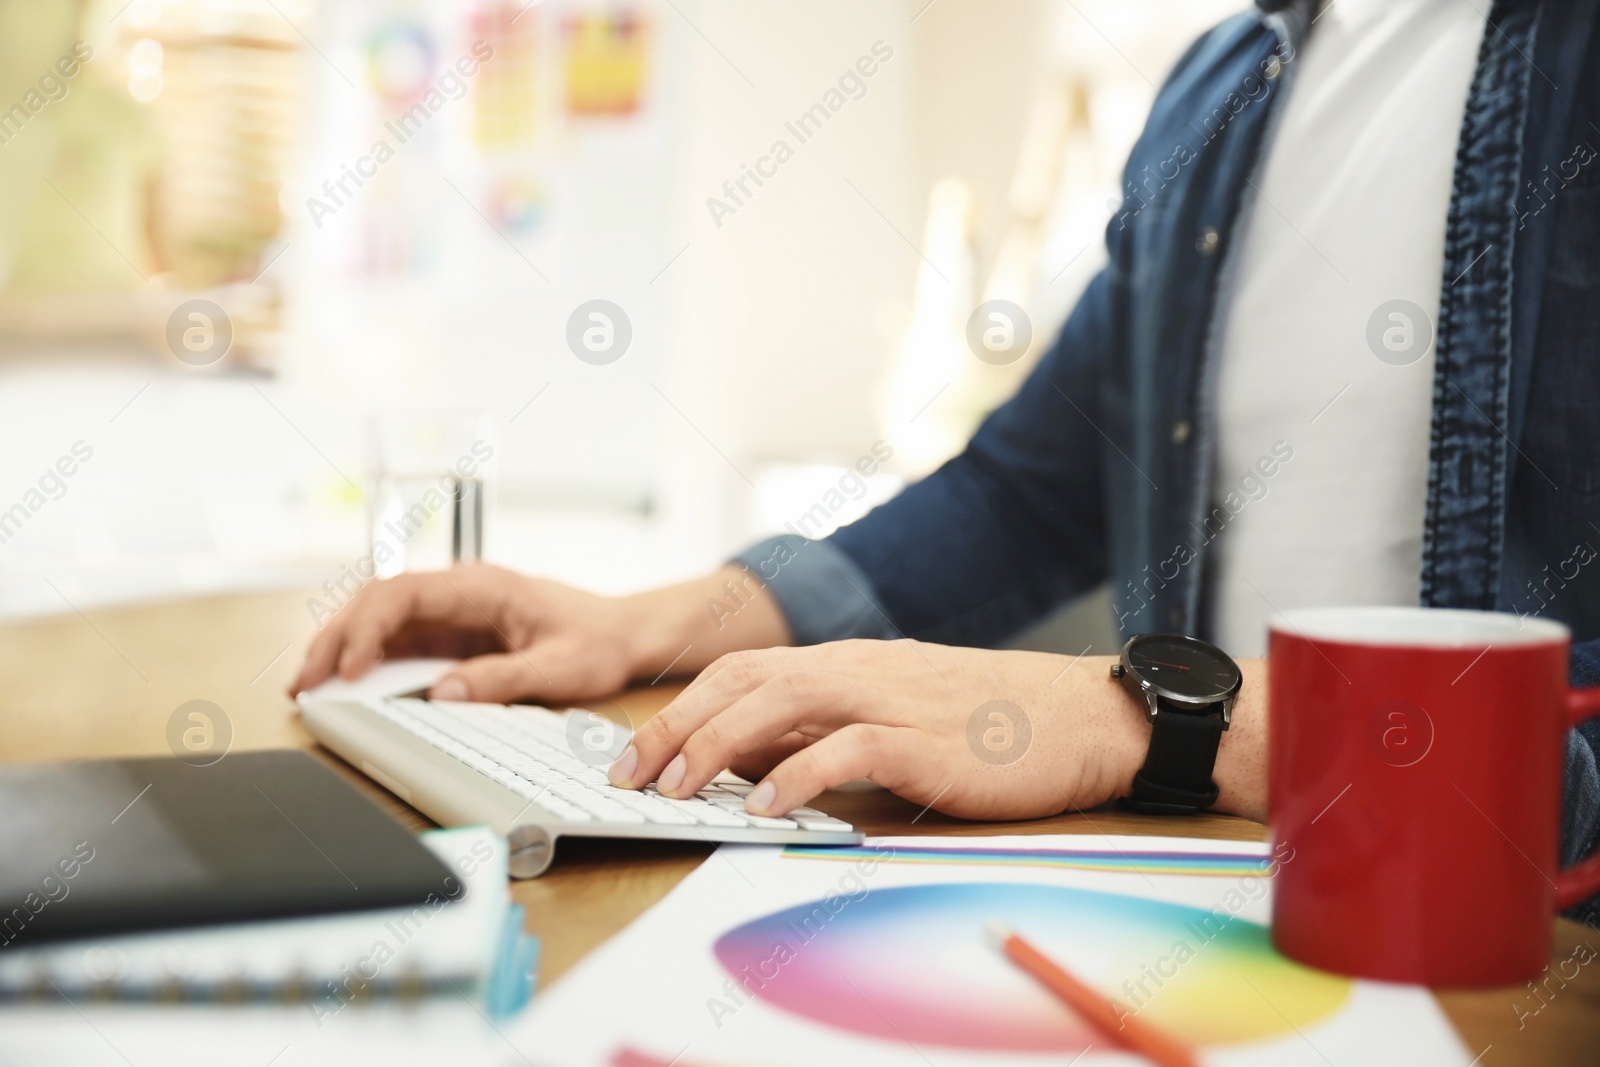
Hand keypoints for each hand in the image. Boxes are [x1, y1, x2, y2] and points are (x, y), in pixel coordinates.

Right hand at [291, 563, 641, 702]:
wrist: (624, 634)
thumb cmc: (599, 642)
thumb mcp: (560, 667)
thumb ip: (503, 680)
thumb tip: (443, 695)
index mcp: (482, 587)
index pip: (403, 594)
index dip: (366, 629)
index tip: (350, 669)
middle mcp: (459, 592)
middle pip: (377, 602)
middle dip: (335, 639)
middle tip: (303, 684)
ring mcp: (453, 612)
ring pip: (380, 620)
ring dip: (342, 649)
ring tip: (308, 687)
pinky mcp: (453, 635)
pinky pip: (400, 642)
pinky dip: (368, 663)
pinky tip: (345, 686)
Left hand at [608, 640, 1152, 819]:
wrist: (1082, 716)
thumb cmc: (990, 723)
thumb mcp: (896, 713)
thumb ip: (827, 729)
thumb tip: (750, 764)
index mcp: (849, 663)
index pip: (743, 671)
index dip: (682, 708)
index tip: (637, 752)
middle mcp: (859, 670)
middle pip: (744, 681)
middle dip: (676, 726)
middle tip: (630, 776)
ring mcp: (891, 699)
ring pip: (780, 702)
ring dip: (715, 746)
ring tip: (674, 788)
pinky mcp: (923, 739)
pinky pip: (844, 749)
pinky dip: (793, 775)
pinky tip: (761, 806)